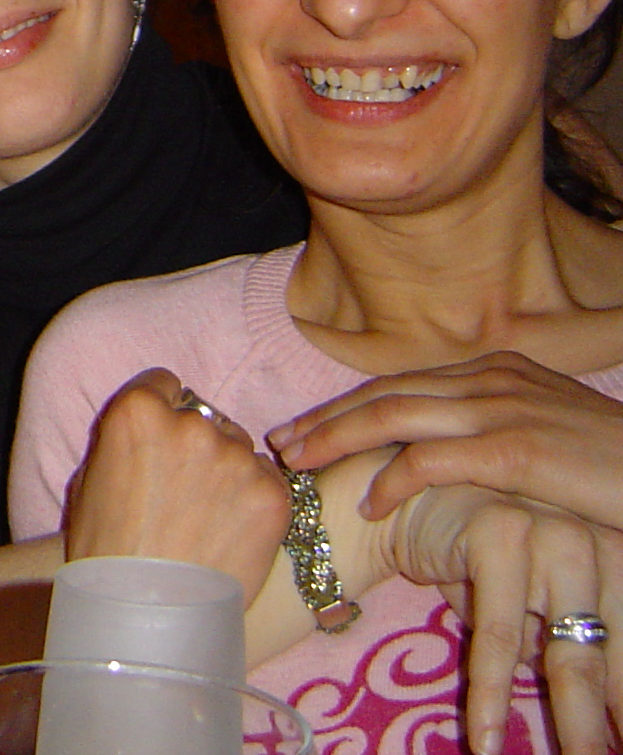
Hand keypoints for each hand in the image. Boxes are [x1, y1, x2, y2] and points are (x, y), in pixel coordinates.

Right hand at [64, 367, 290, 605]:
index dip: (162, 412)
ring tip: (209, 517)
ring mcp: (236, 457)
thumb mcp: (89, 478)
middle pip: (205, 416)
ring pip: (239, 447)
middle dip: (196, 444)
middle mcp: (191, 423)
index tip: (162, 441)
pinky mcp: (272, 493)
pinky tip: (231, 529)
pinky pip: (268, 478)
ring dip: (227, 470)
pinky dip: (254, 498)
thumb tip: (147, 430)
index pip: (164, 383)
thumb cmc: (106, 550)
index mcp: (137, 412)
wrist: (146, 612)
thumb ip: (124, 439)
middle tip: (184, 490)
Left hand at [271, 351, 622, 528]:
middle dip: (327, 419)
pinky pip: (433, 459)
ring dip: (339, 440)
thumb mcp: (545, 436)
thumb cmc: (613, 469)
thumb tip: (434, 459)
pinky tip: (369, 501)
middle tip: (282, 444)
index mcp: (494, 370)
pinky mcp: (516, 450)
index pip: (401, 384)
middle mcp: (491, 380)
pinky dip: (394, 478)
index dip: (347, 407)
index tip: (305, 428)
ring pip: (394, 417)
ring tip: (300, 465)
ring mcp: (502, 410)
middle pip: (385, 395)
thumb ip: (491, 435)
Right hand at [384, 482, 622, 754]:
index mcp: (613, 556)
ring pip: (570, 654)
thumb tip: (592, 711)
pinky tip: (488, 737)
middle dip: (611, 713)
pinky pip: (500, 636)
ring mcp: (554, 532)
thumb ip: (558, 644)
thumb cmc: (465, 557)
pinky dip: (492, 692)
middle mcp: (598, 541)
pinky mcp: (502, 535)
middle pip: (614, 653)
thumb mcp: (526, 605)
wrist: (390, 503)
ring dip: (573, 721)